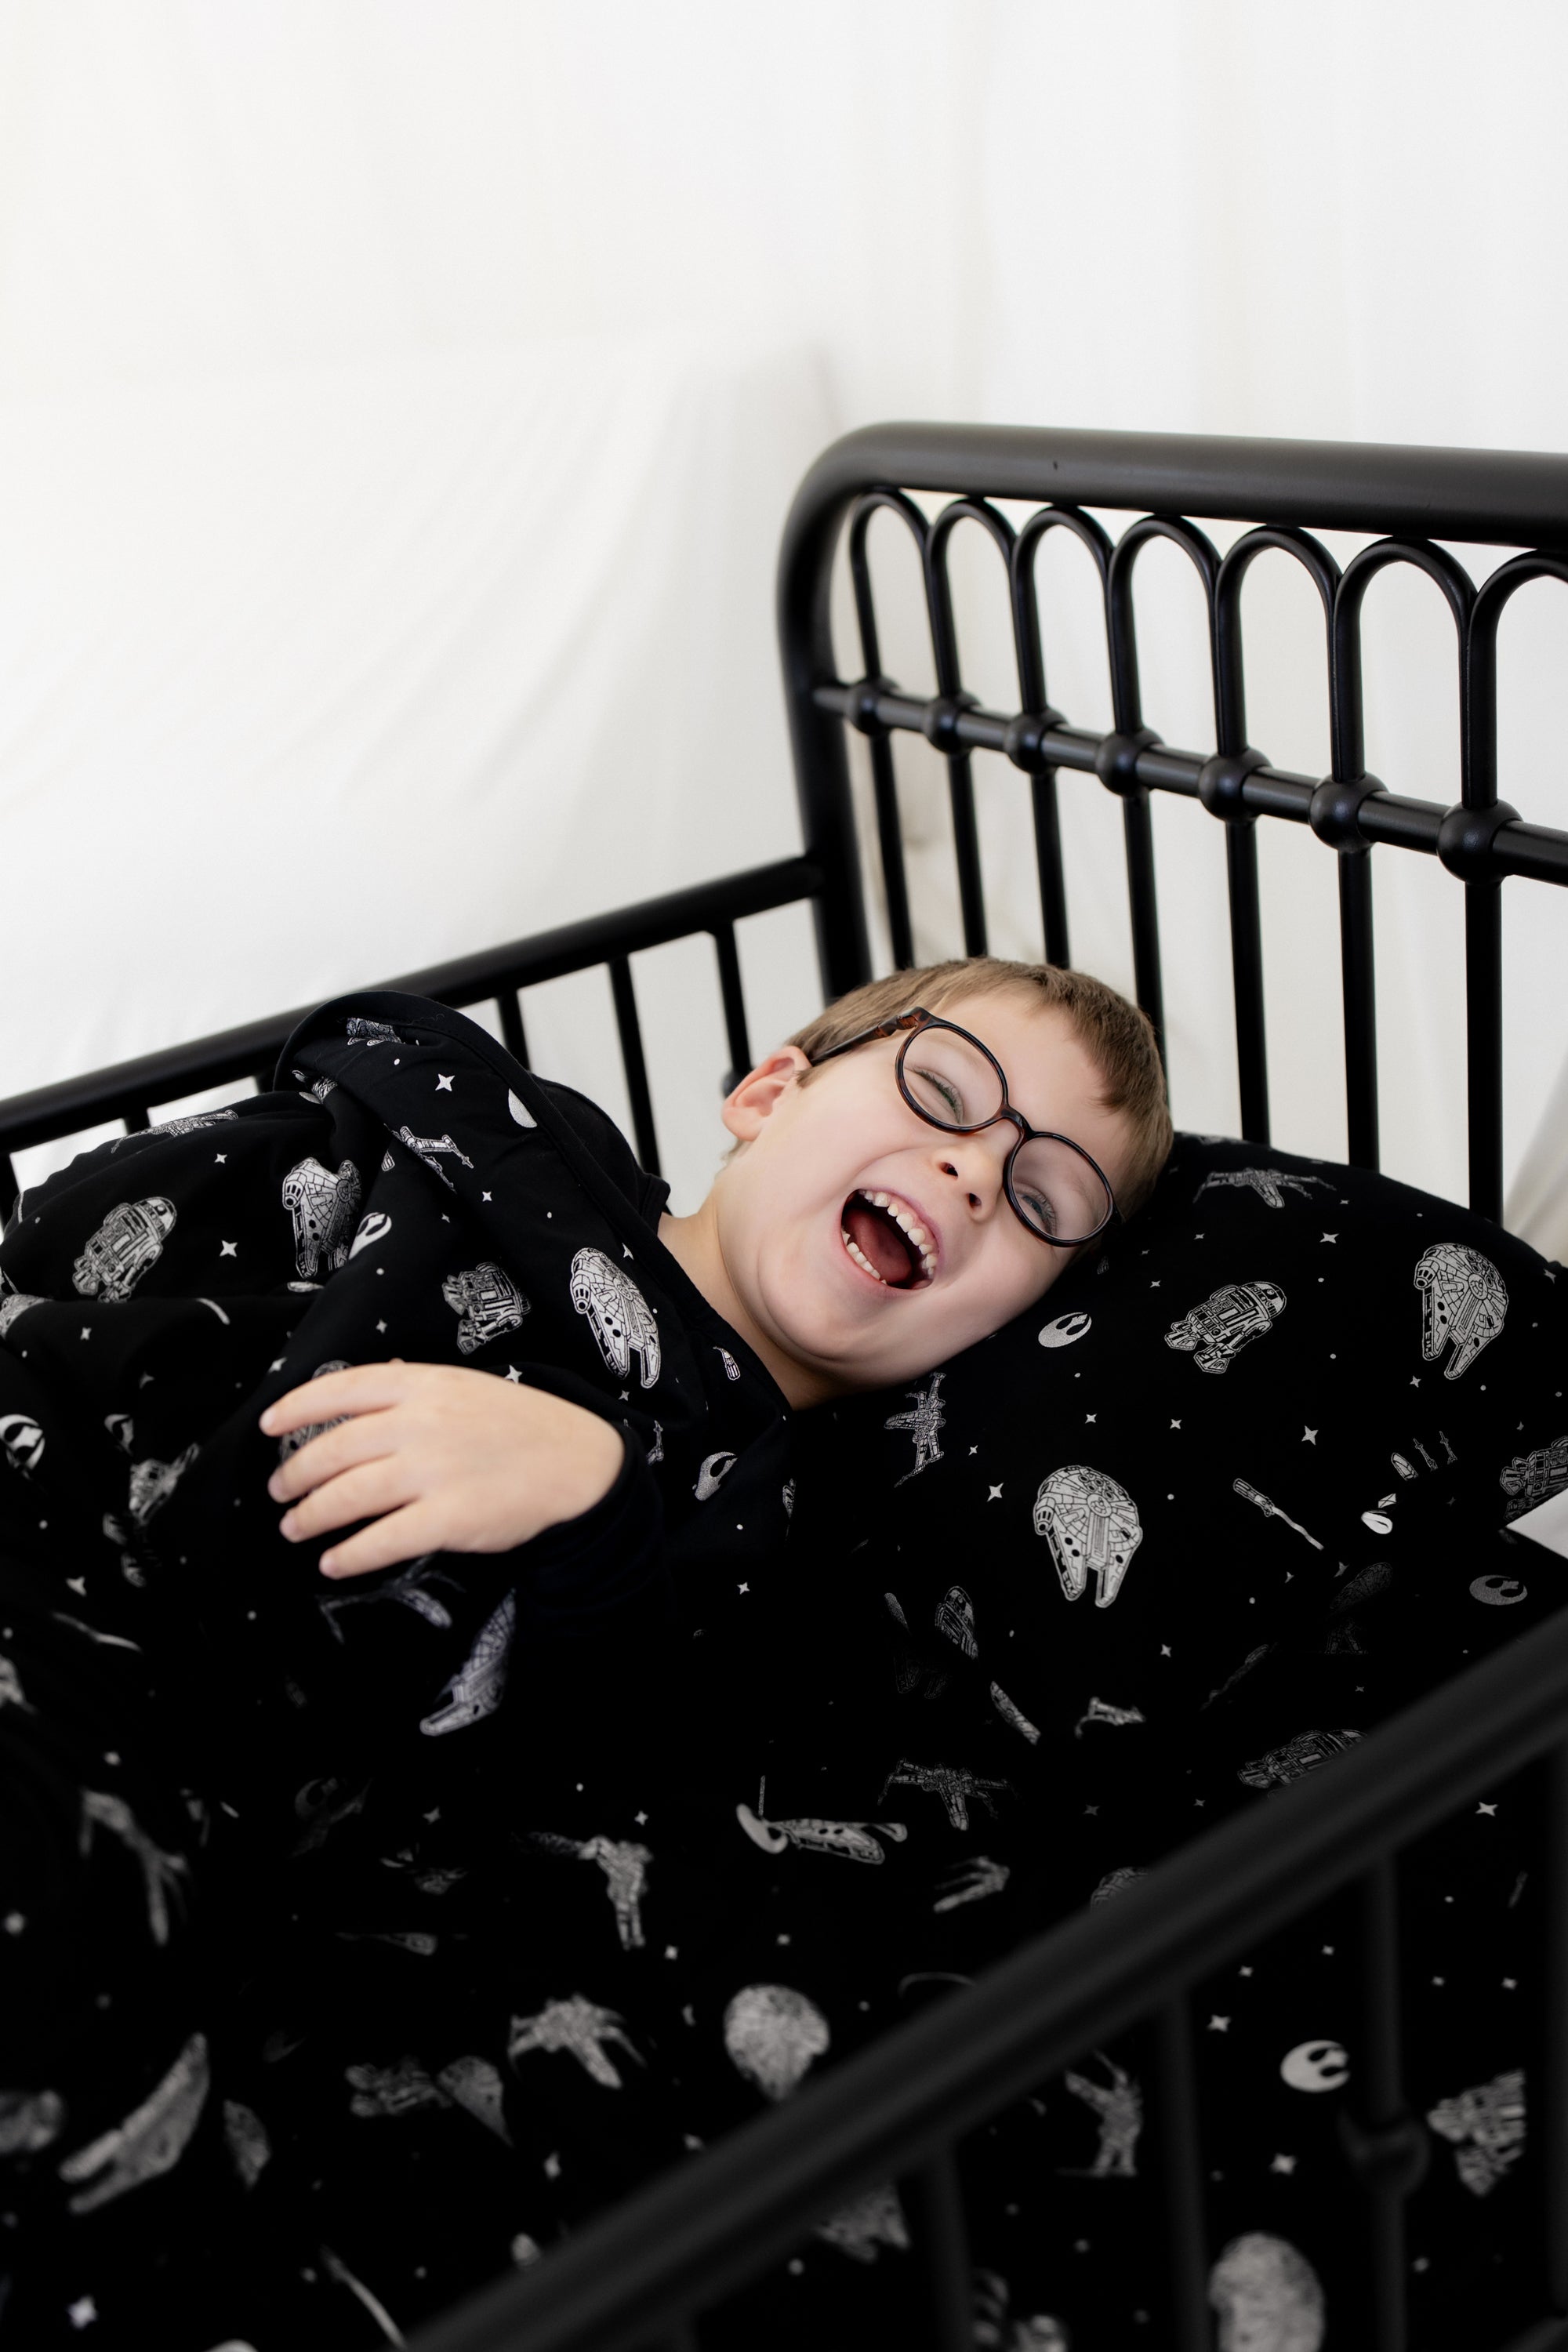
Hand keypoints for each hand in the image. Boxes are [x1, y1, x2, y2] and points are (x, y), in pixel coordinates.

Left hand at [260, 1362, 624, 1578]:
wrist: (579, 1462)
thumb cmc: (520, 1425)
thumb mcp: (465, 1387)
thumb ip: (412, 1390)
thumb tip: (354, 1399)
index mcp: (425, 1385)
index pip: (342, 1388)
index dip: (297, 1408)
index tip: (268, 1427)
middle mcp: (423, 1423)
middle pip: (335, 1449)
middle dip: (296, 1474)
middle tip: (280, 1491)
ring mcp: (435, 1471)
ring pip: (348, 1495)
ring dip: (310, 1516)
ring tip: (295, 1527)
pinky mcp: (449, 1518)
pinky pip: (382, 1539)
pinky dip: (349, 1555)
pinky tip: (334, 1563)